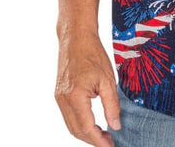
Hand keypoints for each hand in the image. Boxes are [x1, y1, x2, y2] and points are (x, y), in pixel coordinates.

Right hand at [54, 30, 120, 146]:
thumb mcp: (107, 79)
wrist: (76, 37)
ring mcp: (59, 97)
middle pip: (76, 130)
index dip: (99, 141)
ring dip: (85, 133)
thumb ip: (111, 104)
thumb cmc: (93, 54)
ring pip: (70, 125)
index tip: (110, 146)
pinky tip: (92, 122)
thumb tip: (115, 125)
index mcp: (75, 97)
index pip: (87, 128)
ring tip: (103, 134)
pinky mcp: (59, 93)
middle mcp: (63, 100)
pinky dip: (79, 123)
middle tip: (109, 142)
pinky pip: (68, 115)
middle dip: (92, 140)